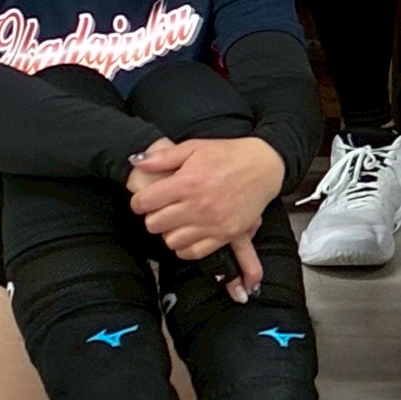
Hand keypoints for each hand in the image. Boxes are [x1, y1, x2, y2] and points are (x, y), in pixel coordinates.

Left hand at [128, 136, 285, 293]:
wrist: (264, 166)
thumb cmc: (228, 154)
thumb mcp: (194, 147)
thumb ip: (163, 157)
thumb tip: (136, 162)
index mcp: (188, 182)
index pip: (144, 203)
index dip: (139, 202)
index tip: (143, 200)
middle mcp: (198, 206)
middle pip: (154, 225)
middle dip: (153, 216)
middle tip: (161, 209)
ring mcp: (212, 223)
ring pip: (171, 241)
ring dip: (169, 232)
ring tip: (176, 221)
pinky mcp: (226, 235)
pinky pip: (193, 252)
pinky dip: (185, 246)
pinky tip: (188, 233)